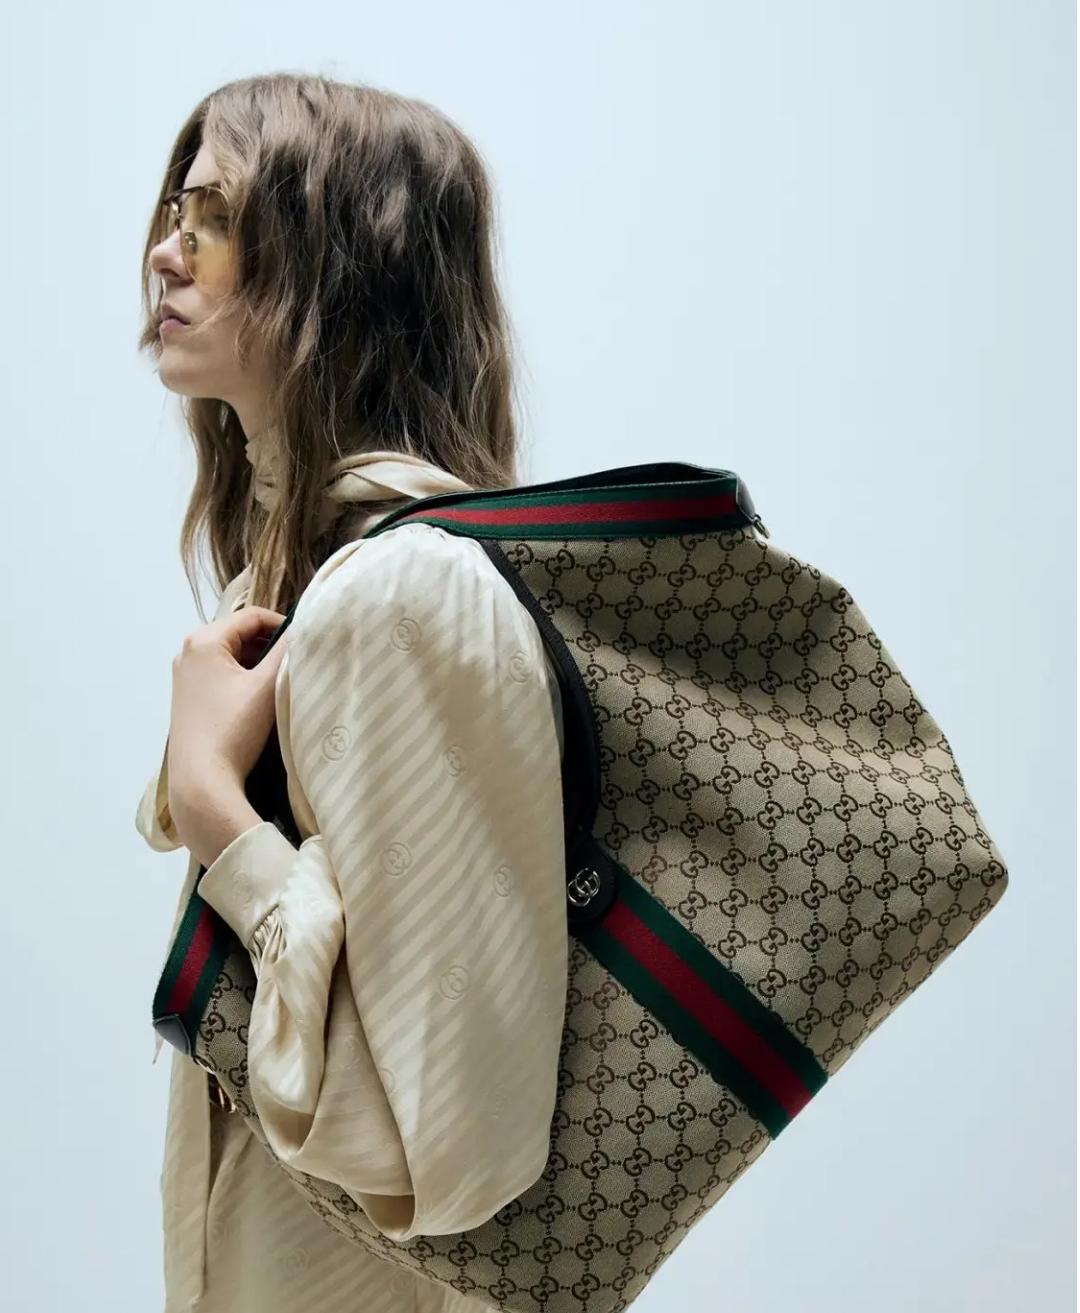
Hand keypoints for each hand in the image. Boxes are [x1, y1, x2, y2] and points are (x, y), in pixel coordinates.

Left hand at [166, 606, 287, 827]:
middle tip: (295, 663)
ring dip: (257, 663)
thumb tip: (306, 628)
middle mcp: (187, 653)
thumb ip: (287, 651)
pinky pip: (221, 675)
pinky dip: (242, 679)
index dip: (283, 623)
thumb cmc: (233, 728)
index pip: (252, 616)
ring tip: (280, 683)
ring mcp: (184, 677)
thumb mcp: (266, 685)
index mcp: (204, 641)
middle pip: (240, 634)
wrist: (201, 780)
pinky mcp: (187, 698)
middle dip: (270, 645)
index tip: (306, 641)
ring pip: (231, 656)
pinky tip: (258, 701)